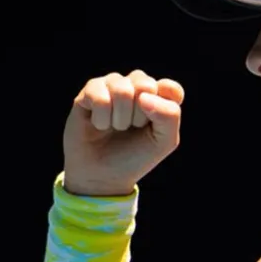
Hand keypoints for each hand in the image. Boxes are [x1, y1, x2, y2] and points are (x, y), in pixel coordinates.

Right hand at [62, 69, 184, 195]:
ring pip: (122, 90)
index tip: (154, 127)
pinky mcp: (90, 90)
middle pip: (146, 85)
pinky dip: (102, 119)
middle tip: (131, 128)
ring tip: (115, 128)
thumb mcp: (164, 142)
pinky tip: (99, 125)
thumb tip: (144, 96)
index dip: (163, 108)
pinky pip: (100, 97)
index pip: (170, 88)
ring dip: (120, 119)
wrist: (102, 176)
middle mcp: (135, 85)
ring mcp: (112, 85)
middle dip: (139, 115)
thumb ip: (169, 115)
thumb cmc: (135, 156)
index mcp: (158, 96)